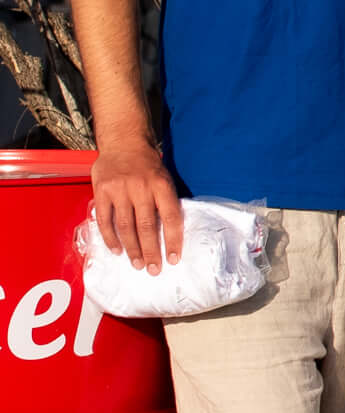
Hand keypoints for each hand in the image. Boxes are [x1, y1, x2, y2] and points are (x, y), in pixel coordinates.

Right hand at [91, 138, 181, 273]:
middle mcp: (141, 188)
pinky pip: (105, 220)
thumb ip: (165, 201)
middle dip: (151, 250)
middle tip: (154, 269)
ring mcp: (119, 190)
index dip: (173, 240)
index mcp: (162, 185)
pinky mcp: (101, 191)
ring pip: (126, 226)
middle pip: (147, 226)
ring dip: (132, 248)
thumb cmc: (148, 165)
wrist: (123, 143)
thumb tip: (172, 233)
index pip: (171, 217)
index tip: (174, 259)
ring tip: (137, 264)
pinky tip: (117, 251)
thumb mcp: (164, 178)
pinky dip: (110, 237)